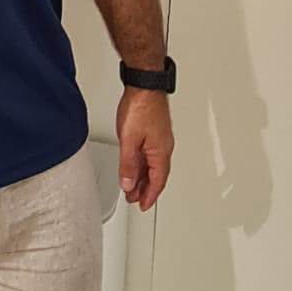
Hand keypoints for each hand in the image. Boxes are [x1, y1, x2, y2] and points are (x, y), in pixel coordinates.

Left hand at [116, 88, 173, 210]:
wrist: (144, 85)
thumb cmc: (141, 107)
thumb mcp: (129, 140)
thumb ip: (128, 164)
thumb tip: (128, 183)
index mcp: (160, 153)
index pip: (157, 182)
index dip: (149, 196)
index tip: (143, 206)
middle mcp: (163, 147)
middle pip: (156, 175)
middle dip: (145, 189)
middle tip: (134, 199)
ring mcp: (160, 139)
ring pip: (152, 165)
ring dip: (142, 177)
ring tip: (131, 185)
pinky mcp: (154, 131)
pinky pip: (150, 154)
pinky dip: (142, 164)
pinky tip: (134, 165)